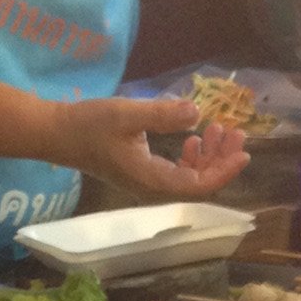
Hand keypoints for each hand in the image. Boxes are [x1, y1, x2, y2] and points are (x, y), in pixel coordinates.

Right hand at [61, 96, 249, 197]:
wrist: (57, 134)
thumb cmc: (89, 124)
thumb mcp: (127, 114)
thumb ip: (162, 115)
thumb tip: (197, 112)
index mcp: (152, 180)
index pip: (200, 184)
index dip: (225, 169)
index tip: (243, 149)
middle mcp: (153, 188)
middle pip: (200, 183)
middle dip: (222, 159)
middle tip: (236, 131)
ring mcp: (148, 183)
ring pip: (191, 178)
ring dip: (209, 157)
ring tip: (218, 129)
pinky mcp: (143, 173)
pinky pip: (178, 172)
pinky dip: (192, 157)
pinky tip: (194, 137)